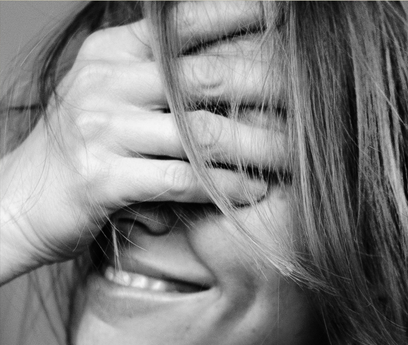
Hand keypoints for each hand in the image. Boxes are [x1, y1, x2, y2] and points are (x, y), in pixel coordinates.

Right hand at [0, 2, 285, 283]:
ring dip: (259, 147)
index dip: (238, 13)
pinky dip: (225, 187)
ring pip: (201, 134)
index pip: (182, 23)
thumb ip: (162, 77)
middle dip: (266, 87)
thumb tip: (237, 66)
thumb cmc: (86, 149)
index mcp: (113, 52)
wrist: (20, 201)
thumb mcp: (114, 94)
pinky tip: (255, 192)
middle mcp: (106, 80)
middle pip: (204, 76)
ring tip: (299, 158)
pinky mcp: (103, 179)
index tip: (286, 13)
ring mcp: (102, 128)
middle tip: (316, 99)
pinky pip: (181, 180)